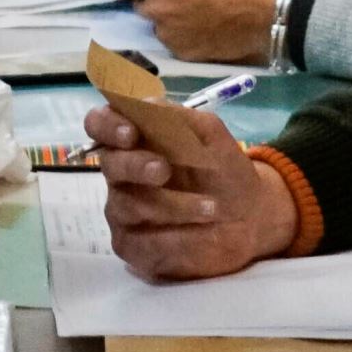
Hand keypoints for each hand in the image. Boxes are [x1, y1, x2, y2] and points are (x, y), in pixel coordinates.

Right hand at [90, 100, 300, 281]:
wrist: (252, 218)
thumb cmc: (225, 173)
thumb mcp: (213, 138)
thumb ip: (180, 119)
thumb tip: (146, 104)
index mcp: (135, 141)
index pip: (99, 124)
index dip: (107, 126)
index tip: (130, 133)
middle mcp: (122, 175)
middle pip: (109, 165)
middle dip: (136, 165)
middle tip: (164, 171)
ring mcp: (123, 212)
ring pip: (130, 206)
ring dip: (173, 205)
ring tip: (213, 208)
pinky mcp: (133, 247)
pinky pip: (143, 243)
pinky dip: (176, 238)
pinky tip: (203, 236)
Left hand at [104, 0, 282, 63]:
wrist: (268, 14)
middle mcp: (157, 10)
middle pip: (139, 7)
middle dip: (152, 3)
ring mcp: (168, 35)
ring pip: (157, 27)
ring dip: (168, 22)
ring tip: (197, 17)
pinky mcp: (182, 54)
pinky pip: (173, 44)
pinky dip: (183, 39)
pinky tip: (205, 32)